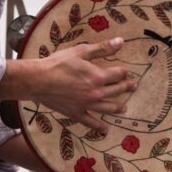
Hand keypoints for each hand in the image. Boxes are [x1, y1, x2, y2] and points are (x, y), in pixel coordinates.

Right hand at [0, 37, 136, 131]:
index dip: (123, 72)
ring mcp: (87, 105)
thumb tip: (121, 42)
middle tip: (132, 86)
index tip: (125, 71)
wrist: (39, 80)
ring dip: (118, 107)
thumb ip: (102, 48)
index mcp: (98, 76)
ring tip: (124, 108)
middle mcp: (96, 92)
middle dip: (126, 87)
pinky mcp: (76, 113)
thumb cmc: (59, 63)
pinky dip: (99, 127)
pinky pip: (91, 123)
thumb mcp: (81, 51)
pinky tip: (106, 130)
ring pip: (108, 108)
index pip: (118, 74)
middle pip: (116, 91)